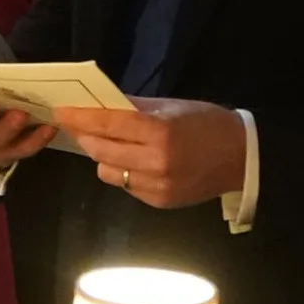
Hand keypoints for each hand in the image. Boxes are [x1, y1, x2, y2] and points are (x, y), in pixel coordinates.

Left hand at [56, 97, 246, 210]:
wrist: (241, 158)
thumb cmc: (207, 123)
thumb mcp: (172, 107)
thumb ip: (134, 107)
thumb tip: (102, 101)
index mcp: (160, 133)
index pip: (109, 124)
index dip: (82, 118)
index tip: (62, 112)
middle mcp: (155, 162)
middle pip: (102, 151)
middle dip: (85, 136)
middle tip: (77, 124)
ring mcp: (156, 186)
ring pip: (108, 172)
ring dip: (102, 156)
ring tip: (110, 143)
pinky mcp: (159, 202)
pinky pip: (127, 186)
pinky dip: (123, 172)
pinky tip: (133, 160)